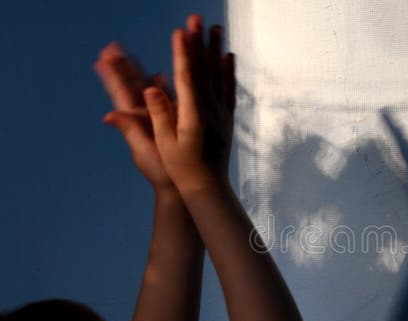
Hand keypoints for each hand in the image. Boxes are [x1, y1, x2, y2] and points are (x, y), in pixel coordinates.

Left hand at [94, 42, 174, 188]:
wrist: (182, 185)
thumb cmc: (162, 172)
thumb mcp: (144, 150)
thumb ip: (129, 130)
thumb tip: (109, 115)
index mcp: (137, 120)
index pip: (121, 92)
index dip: (112, 75)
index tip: (101, 58)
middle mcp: (146, 115)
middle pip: (132, 85)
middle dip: (123, 67)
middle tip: (112, 48)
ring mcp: (160, 117)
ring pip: (149, 89)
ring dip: (140, 72)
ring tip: (131, 56)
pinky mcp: (175, 120)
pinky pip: (168, 98)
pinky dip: (163, 85)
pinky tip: (161, 75)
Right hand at [143, 15, 235, 192]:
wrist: (208, 187)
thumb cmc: (180, 168)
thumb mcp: (163, 143)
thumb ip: (159, 114)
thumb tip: (150, 89)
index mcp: (193, 116)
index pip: (188, 78)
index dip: (184, 54)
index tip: (180, 32)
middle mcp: (211, 111)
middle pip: (205, 70)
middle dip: (199, 42)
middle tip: (196, 18)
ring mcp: (221, 113)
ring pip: (219, 75)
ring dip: (216, 49)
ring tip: (215, 27)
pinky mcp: (226, 118)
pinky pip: (229, 89)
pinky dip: (228, 71)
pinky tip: (229, 56)